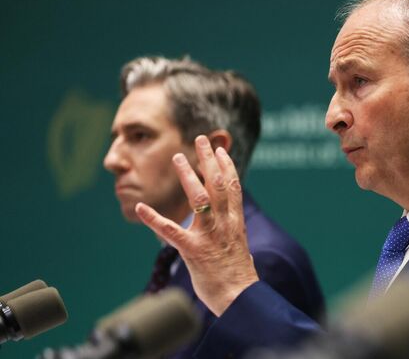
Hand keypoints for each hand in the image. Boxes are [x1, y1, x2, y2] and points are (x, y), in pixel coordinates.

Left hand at [135, 135, 258, 315]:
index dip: (226, 166)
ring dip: (188, 176)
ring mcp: (209, 235)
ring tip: (178, 158)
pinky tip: (141, 207)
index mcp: (236, 222)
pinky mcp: (192, 250)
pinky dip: (154, 218)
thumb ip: (233, 235)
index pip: (233, 187)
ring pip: (198, 198)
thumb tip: (236, 233)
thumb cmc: (238, 277)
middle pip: (218, 184)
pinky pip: (170, 231)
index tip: (220, 150)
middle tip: (200, 139)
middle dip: (209, 159)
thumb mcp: (240, 248)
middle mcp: (224, 223)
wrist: (240, 297)